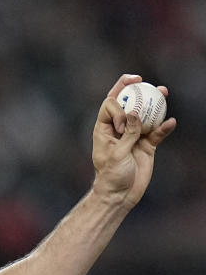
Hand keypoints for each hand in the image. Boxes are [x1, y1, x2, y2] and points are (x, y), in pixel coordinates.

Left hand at [92, 74, 176, 209]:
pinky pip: (157, 132)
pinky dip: (163, 127)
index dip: (117, 105)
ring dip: (154, 104)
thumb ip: (127, 134)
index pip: (110, 106)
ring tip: (163, 92)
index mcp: (104, 129)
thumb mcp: (117, 154)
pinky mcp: (147, 145)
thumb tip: (133, 113)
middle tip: (143, 80)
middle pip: (127, 105)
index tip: (124, 122)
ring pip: (145, 115)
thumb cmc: (111, 176)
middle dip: (135, 90)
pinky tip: (171, 123)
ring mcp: (134, 136)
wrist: (120, 195)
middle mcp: (118, 129)